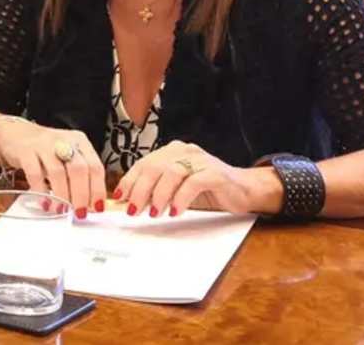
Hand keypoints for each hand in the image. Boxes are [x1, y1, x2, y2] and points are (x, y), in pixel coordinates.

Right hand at [0, 119, 104, 216]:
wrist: (14, 133)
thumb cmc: (45, 150)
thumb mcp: (66, 155)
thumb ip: (79, 175)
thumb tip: (90, 204)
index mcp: (80, 141)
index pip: (95, 167)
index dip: (98, 190)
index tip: (96, 208)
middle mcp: (64, 140)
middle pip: (79, 169)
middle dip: (81, 195)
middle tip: (79, 212)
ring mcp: (43, 144)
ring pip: (58, 173)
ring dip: (62, 195)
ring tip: (61, 210)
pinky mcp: (25, 151)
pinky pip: (35, 173)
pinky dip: (41, 191)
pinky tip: (44, 202)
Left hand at [114, 140, 276, 215]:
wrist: (245, 190)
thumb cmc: (208, 191)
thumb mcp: (177, 190)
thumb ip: (156, 192)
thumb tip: (130, 204)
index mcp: (172, 152)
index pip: (144, 164)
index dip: (129, 181)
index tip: (119, 198)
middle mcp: (184, 152)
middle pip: (154, 167)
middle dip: (140, 190)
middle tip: (133, 210)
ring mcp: (201, 160)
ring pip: (171, 173)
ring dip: (159, 195)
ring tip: (153, 212)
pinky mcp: (215, 173)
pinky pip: (193, 183)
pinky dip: (181, 198)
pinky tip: (175, 212)